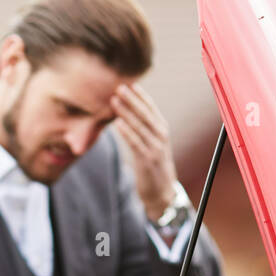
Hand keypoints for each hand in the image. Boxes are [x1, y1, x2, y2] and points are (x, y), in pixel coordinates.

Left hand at [111, 83, 178, 221]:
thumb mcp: (151, 146)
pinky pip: (136, 143)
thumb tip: (126, 115)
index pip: (152, 108)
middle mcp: (161, 137)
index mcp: (162, 131)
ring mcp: (155, 148)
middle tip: (119, 86)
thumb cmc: (152, 167)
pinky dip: (127, 132)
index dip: (141, 96)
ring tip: (114, 100)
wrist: (161, 193)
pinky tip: (117, 123)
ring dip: (126, 112)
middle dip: (132, 99)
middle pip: (146, 114)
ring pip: (140, 126)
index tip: (130, 83)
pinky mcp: (147, 160)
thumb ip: (143, 131)